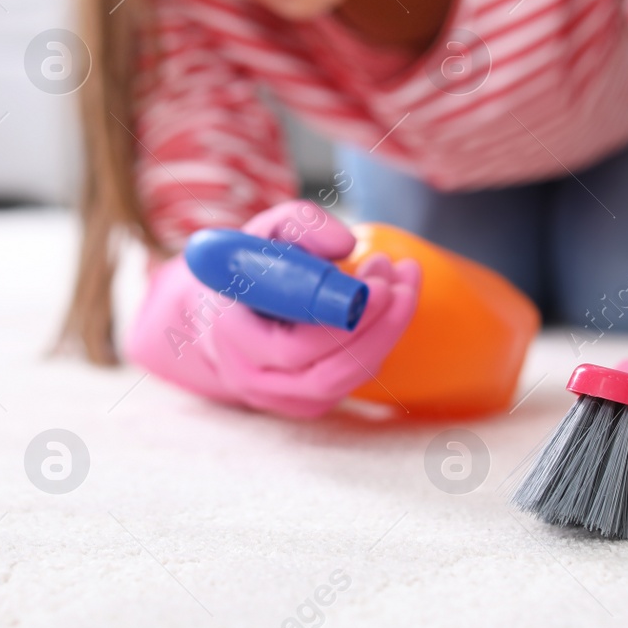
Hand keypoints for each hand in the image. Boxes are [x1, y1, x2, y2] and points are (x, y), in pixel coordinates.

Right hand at [125, 201, 421, 417]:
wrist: (225, 312)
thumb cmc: (247, 269)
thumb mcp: (264, 232)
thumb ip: (300, 224)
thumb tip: (345, 243)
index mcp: (230, 335)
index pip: (293, 347)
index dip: (342, 321)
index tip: (378, 283)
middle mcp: (252, 377)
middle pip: (327, 374)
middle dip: (377, 329)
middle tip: (402, 283)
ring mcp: (279, 398)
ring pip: (345, 381)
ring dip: (386, 332)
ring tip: (402, 283)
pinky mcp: (306, 403)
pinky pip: (350, 381)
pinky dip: (378, 343)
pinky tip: (388, 305)